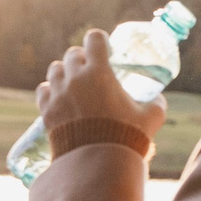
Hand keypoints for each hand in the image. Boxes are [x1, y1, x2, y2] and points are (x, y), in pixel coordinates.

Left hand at [36, 29, 167, 138]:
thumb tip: (158, 99)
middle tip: (89, 68)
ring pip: (54, 69)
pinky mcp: (46, 110)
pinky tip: (57, 96)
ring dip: (64, 72)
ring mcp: (58, 93)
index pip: (94, 39)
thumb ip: (156, 104)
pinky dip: (50, 91)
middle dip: (81, 58)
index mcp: (99, 72)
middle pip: (72, 54)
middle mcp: (75, 78)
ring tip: (72, 82)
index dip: (98, 40)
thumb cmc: (126, 136)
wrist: (96, 161)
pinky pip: (42, 90)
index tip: (103, 47)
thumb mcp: (151, 118)